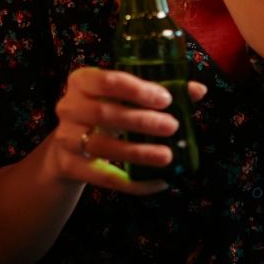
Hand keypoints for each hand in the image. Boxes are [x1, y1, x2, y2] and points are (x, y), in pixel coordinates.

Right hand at [46, 67, 208, 195]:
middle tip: (172, 126)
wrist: (69, 146)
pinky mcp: (69, 166)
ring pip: (103, 146)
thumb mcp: (123, 98)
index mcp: (82, 80)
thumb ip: (159, 90)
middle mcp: (69, 107)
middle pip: (105, 113)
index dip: (137, 90)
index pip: (107, 80)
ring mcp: (66, 138)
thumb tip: (198, 91)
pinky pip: (102, 177)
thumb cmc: (105, 111)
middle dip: (142, 121)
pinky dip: (132, 182)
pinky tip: (157, 182)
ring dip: (138, 152)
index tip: (166, 99)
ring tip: (167, 156)